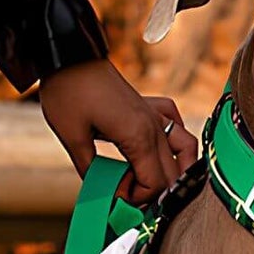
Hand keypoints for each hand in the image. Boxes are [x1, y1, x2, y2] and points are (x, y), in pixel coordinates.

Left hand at [38, 59, 197, 204]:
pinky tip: (159, 148)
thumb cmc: (68, 93)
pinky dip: (174, 140)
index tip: (116, 197)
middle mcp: (153, 126)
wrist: (68, 54)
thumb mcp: (72, 138)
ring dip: (174, 170)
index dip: (137, 199)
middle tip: (125, 194)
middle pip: (171, 174)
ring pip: (185, 150)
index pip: (155, 184)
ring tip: (151, 180)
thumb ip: (90, 170)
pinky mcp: (150, 105)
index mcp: (138, 137)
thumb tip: (102, 192)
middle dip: (151, 192)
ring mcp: (154, 114)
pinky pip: (175, 124)